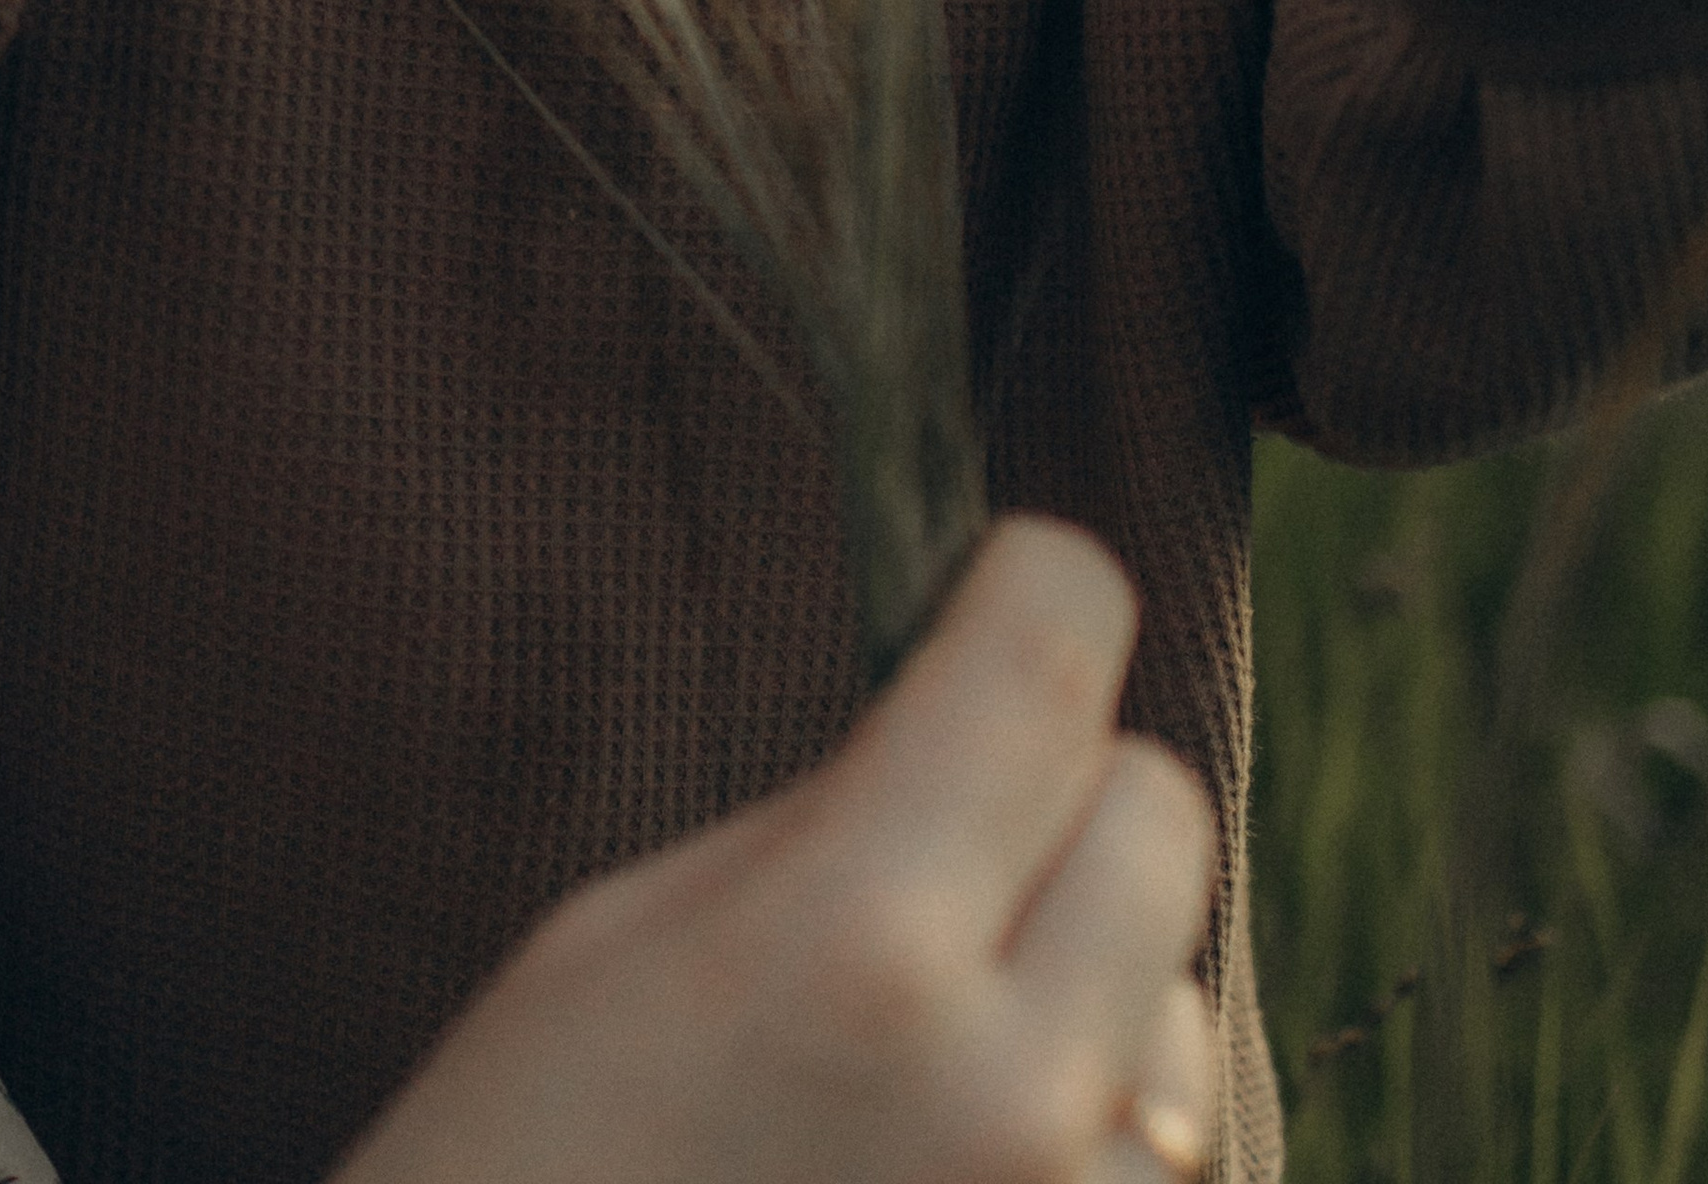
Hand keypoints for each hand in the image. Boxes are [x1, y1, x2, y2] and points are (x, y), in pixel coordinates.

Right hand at [336, 518, 1216, 1183]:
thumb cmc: (522, 1167)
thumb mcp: (628, 935)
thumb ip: (835, 820)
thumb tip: (975, 717)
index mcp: (862, 940)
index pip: (1054, 653)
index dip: (1037, 583)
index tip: (1004, 584)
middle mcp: (1013, 1085)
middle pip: (1163, 811)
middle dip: (1068, 794)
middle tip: (945, 843)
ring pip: (1185, 999)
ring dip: (1092, 988)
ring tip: (927, 1064)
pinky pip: (1163, 1159)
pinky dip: (1089, 1136)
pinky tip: (947, 1167)